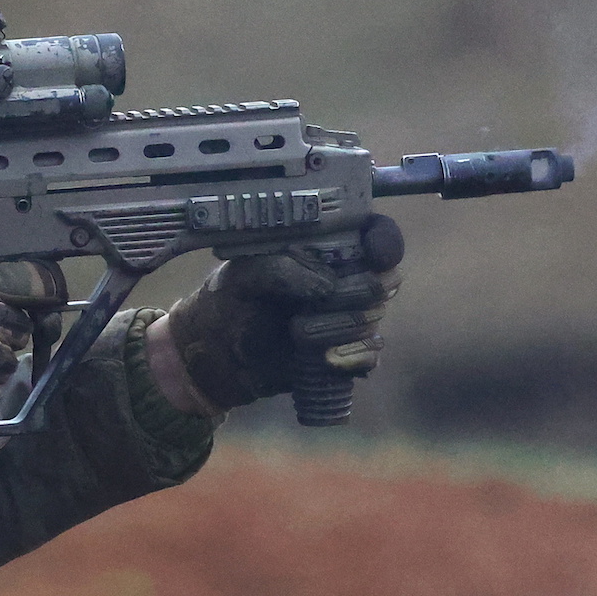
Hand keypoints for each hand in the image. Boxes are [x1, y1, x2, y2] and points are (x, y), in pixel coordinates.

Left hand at [159, 220, 403, 412]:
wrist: (211, 356)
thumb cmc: (227, 302)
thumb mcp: (244, 274)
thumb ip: (283, 269)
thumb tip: (327, 288)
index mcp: (324, 249)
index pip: (376, 235)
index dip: (384, 241)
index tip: (374, 253)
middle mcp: (344, 279)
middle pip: (383, 280)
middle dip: (353, 293)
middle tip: (314, 303)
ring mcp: (347, 318)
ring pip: (373, 318)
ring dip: (339, 327)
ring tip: (296, 333)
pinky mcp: (344, 355)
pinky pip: (370, 355)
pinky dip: (351, 357)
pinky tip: (322, 359)